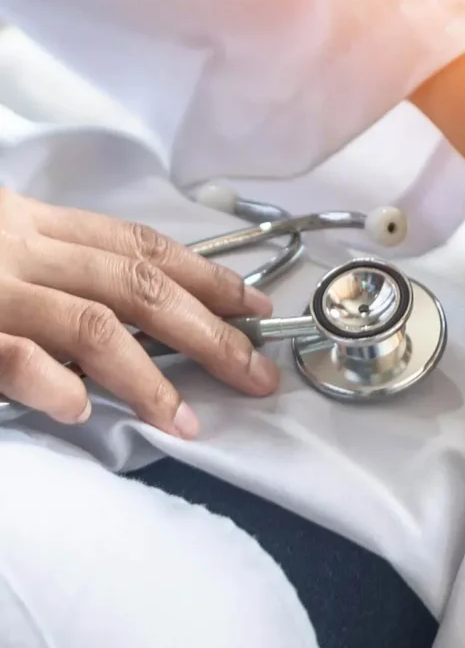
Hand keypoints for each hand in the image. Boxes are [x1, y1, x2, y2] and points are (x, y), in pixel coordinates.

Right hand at [0, 189, 278, 437]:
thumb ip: (58, 267)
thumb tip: (137, 307)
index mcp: (37, 225)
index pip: (141, 247)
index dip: (207, 277)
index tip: (257, 307)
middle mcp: (23, 250)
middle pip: (139, 286)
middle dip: (209, 333)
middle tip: (257, 375)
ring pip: (92, 325)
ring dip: (147, 378)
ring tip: (184, 421)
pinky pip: (16, 356)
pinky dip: (54, 383)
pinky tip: (80, 410)